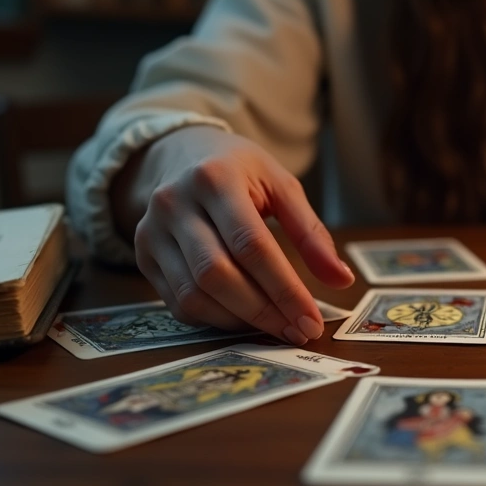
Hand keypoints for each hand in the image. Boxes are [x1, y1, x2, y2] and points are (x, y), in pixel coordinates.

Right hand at [114, 126, 354, 344]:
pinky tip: (244, 318)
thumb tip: (342, 279)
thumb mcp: (282, 185)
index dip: (284, 288)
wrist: (183, 154)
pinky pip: (178, 303)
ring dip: (239, 321)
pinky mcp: (143, 255)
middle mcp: (175, 204)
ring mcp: (151, 231)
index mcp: (215, 178)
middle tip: (297, 332)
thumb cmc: (241, 172)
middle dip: (262, 311)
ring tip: (276, 326)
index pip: (251, 244)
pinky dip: (215, 319)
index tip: (311, 319)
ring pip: (194, 295)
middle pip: (217, 274)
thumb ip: (311, 232)